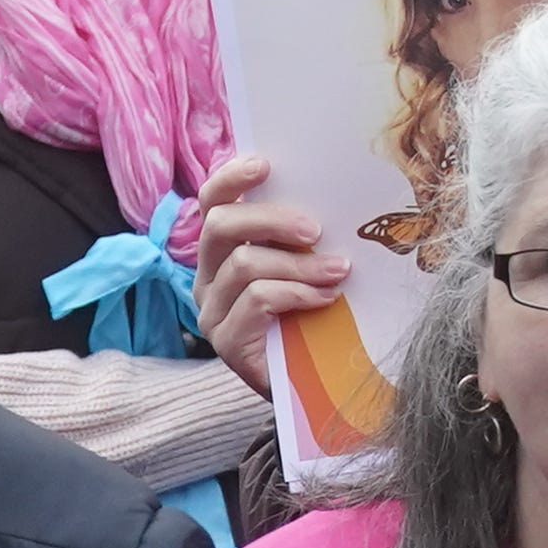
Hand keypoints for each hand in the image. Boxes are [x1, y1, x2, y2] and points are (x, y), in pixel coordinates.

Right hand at [190, 152, 346, 396]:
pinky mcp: (226, 342)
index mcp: (223, 250)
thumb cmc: (313, 315)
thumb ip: (305, 236)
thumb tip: (335, 194)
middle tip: (317, 229)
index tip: (265, 163)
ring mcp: (212, 311)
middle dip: (271, 220)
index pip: (211, 202)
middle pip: (220, 226)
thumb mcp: (308, 266)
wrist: (315, 384)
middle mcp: (208, 277)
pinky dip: (297, 294)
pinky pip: (256, 302)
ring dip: (298, 264)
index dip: (231, 178)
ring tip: (339, 270)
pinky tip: (326, 300)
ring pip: (243, 265)